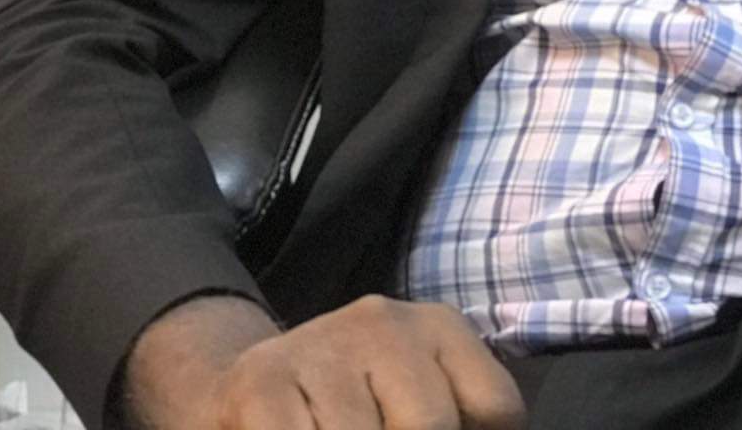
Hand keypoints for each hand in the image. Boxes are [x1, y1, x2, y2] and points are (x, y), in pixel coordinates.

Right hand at [123, 292, 526, 429]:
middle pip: (431, 425)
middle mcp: (385, 322)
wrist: (245, 386)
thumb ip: (456, 416)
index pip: (496, 408)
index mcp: (439, 327)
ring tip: (332, 429)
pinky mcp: (261, 379)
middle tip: (374, 428)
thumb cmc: (355, 406)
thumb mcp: (417, 401)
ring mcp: (321, 345)